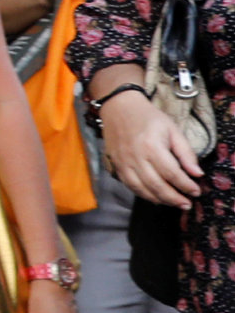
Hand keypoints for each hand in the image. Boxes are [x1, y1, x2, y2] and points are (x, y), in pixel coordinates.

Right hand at [102, 88, 205, 209]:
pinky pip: (129, 186)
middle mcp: (136, 157)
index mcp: (152, 146)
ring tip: (173, 203)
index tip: (196, 191)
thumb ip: (186, 152)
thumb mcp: (172, 129)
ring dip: (159, 200)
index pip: (172, 173)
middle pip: (156, 185)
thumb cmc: (148, 117)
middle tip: (187, 204)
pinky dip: (143, 195)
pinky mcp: (116, 165)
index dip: (186, 185)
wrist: (118, 108)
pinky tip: (155, 197)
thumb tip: (197, 174)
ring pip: (142, 189)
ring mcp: (123, 163)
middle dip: (174, 198)